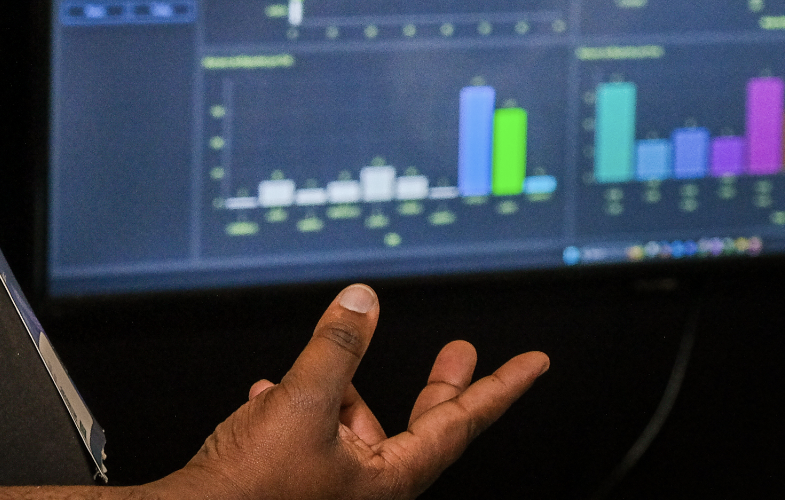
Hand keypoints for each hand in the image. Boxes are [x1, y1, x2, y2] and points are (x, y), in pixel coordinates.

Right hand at [166, 284, 547, 499]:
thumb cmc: (251, 489)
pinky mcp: (295, 482)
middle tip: (460, 352)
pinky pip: (311, 435)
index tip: (534, 365)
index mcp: (387, 478)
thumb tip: (365, 303)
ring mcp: (332, 486)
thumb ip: (337, 348)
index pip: (459, 423)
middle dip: (438, 385)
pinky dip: (297, 407)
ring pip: (355, 426)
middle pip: (418, 427)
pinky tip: (268, 393)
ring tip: (321, 365)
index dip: (499, 387)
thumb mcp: (302, 401)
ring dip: (342, 389)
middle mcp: (367, 487)